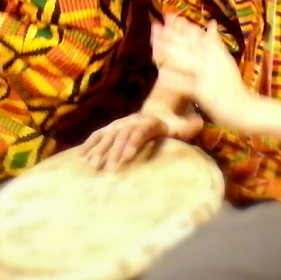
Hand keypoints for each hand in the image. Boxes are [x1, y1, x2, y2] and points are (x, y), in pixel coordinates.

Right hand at [80, 106, 195, 170]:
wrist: (158, 110)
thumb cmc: (171, 124)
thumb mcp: (182, 124)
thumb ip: (189, 126)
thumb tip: (200, 122)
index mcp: (148, 123)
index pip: (139, 134)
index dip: (132, 144)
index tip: (126, 157)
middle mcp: (131, 122)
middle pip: (120, 137)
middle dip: (114, 153)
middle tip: (109, 169)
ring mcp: (120, 124)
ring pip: (107, 136)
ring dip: (99, 151)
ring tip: (92, 165)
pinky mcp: (111, 128)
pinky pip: (98, 136)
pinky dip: (89, 145)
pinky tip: (81, 157)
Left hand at [150, 16, 250, 128]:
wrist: (248, 110)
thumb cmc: (235, 87)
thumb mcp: (226, 61)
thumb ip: (216, 43)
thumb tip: (211, 23)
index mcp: (218, 54)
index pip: (198, 36)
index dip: (182, 25)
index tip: (168, 15)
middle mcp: (214, 61)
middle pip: (189, 44)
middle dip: (171, 34)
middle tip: (155, 24)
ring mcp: (209, 76)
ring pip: (186, 60)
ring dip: (169, 51)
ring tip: (153, 43)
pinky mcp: (205, 92)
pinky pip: (186, 84)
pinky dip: (174, 78)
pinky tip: (162, 73)